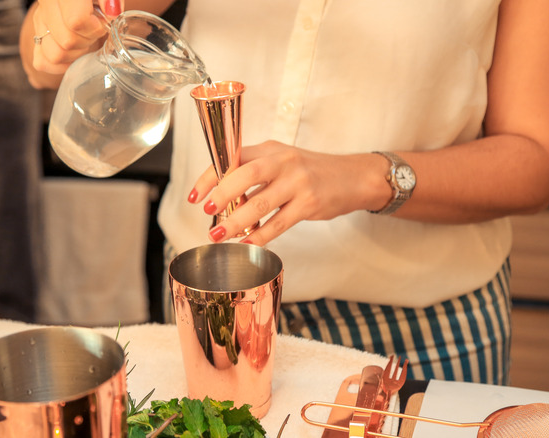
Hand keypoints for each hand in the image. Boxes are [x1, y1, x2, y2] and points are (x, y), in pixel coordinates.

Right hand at [31, 0, 122, 74]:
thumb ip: (109, 0)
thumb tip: (112, 12)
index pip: (76, 21)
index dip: (94, 28)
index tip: (102, 22)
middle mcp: (46, 5)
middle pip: (67, 41)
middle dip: (87, 40)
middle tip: (94, 31)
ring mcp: (40, 22)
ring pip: (55, 55)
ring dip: (75, 53)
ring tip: (84, 40)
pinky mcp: (37, 37)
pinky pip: (42, 62)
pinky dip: (61, 64)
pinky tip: (74, 52)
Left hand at [188, 141, 389, 245]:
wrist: (354, 177)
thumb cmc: (311, 172)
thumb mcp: (282, 161)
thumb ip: (254, 173)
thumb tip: (221, 196)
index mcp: (270, 149)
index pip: (232, 158)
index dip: (210, 177)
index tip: (195, 195)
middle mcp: (283, 161)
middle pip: (244, 175)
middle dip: (221, 195)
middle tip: (206, 211)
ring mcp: (298, 182)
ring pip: (259, 203)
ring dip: (236, 222)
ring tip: (220, 235)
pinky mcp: (309, 203)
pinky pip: (279, 223)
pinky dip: (260, 236)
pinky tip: (248, 244)